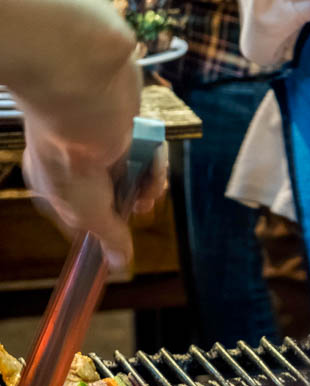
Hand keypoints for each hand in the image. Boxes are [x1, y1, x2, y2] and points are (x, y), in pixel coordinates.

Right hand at [21, 110, 165, 270]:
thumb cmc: (72, 158)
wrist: (83, 99)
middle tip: (140, 205)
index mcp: (55, 186)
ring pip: (136, 175)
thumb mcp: (88, 212)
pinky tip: (153, 164)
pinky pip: (149, 153)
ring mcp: (101, 144)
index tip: (122, 242)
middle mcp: (76, 164)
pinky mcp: (127, 127)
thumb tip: (118, 264)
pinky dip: (155, 162)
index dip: (105, 228)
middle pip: (116, 195)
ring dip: (148, 184)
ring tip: (147, 184)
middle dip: (134, 204)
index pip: (82, 216)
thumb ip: (108, 236)